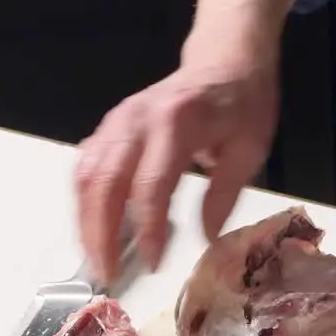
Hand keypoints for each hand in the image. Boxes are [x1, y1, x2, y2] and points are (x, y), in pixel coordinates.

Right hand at [75, 48, 279, 283]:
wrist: (225, 59)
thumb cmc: (243, 104)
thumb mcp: (250, 149)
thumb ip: (224, 194)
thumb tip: (204, 241)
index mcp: (176, 124)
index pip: (150, 185)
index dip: (148, 229)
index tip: (153, 264)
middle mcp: (136, 120)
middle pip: (104, 183)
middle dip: (100, 234)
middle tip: (108, 276)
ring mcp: (116, 121)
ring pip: (86, 177)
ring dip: (86, 223)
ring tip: (98, 261)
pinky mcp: (109, 127)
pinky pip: (86, 167)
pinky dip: (85, 202)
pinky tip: (95, 230)